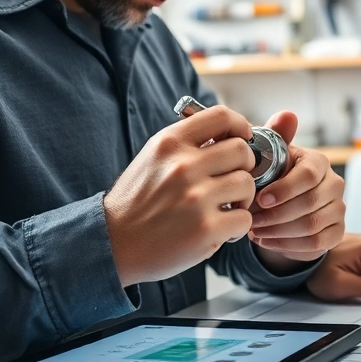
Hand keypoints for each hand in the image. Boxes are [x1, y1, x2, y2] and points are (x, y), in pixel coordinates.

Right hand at [104, 105, 256, 285]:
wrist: (113, 244)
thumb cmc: (136, 202)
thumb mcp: (152, 158)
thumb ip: (186, 143)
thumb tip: (228, 134)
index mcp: (170, 143)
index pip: (222, 117)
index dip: (241, 126)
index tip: (244, 138)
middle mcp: (183, 166)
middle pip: (241, 151)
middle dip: (245, 166)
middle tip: (233, 180)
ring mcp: (196, 198)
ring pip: (247, 184)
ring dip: (243, 198)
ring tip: (226, 207)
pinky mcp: (206, 229)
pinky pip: (244, 218)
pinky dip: (237, 226)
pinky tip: (220, 229)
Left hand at [247, 111, 345, 266]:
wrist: (282, 204)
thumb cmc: (273, 176)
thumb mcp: (269, 155)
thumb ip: (276, 135)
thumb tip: (287, 115)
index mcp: (319, 162)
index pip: (309, 175)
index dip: (284, 189)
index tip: (260, 199)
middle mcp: (335, 184)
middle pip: (310, 203)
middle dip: (276, 214)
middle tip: (251, 220)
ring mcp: (338, 209)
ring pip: (311, 226)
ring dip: (278, 231)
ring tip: (255, 231)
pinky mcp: (337, 232)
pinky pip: (315, 244)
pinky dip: (286, 245)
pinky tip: (266, 241)